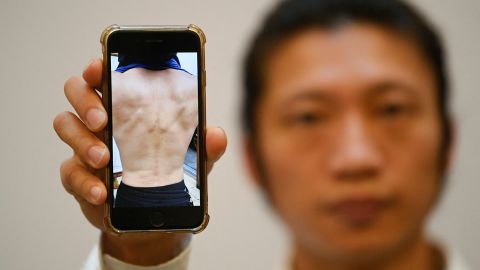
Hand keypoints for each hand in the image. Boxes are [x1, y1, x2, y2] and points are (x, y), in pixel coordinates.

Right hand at [53, 59, 226, 264]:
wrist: (153, 217)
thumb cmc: (170, 176)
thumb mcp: (193, 161)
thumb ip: (204, 147)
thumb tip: (216, 135)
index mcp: (127, 107)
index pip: (106, 76)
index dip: (98, 68)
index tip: (100, 69)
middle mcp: (102, 120)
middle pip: (76, 91)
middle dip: (85, 101)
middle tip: (103, 120)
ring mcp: (86, 146)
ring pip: (65, 126)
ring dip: (82, 141)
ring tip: (104, 159)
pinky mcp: (79, 176)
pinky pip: (69, 172)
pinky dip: (85, 182)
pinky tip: (101, 192)